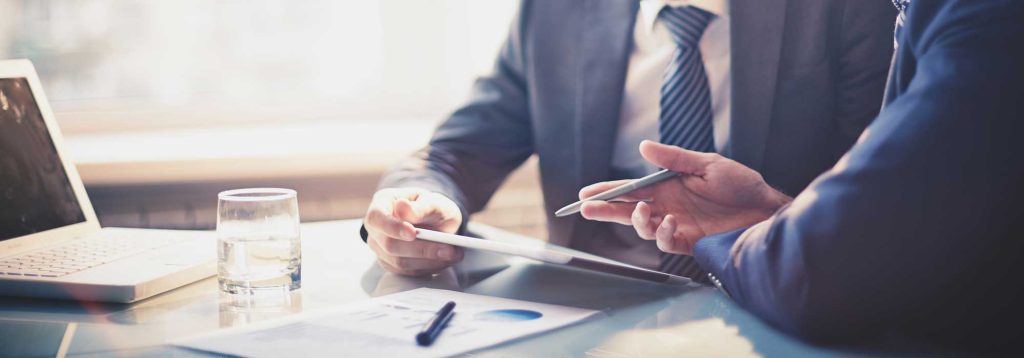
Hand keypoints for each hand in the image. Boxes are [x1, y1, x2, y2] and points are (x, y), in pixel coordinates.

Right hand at [363, 188, 464, 275]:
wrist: (435, 220)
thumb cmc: (431, 206)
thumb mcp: (433, 200)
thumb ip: (421, 206)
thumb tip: (402, 208)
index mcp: (381, 204)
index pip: (376, 218)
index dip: (392, 227)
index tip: (413, 233)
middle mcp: (376, 228)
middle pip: (389, 244)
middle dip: (421, 249)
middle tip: (449, 249)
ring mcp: (381, 248)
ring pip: (400, 262)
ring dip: (430, 261)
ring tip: (454, 254)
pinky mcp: (392, 264)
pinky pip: (409, 272)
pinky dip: (430, 267)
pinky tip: (446, 259)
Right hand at [579, 140, 789, 254]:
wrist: (765, 209)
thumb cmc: (740, 184)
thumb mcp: (706, 164)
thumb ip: (674, 159)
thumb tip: (643, 147)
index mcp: (667, 186)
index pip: (630, 189)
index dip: (607, 192)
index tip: (585, 194)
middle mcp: (667, 206)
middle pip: (628, 210)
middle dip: (606, 211)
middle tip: (586, 210)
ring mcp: (677, 225)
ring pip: (643, 228)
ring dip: (636, 221)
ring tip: (641, 212)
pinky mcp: (689, 241)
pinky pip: (666, 242)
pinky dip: (662, 233)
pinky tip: (668, 222)